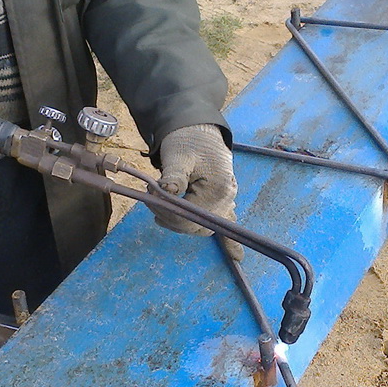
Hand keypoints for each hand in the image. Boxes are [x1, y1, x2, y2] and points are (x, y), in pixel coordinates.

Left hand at [155, 124, 241, 259]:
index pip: (189, 217)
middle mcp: (227, 198)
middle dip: (172, 218)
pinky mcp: (223, 201)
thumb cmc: (188, 140)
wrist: (199, 129)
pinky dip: (229, 241)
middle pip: (196, 226)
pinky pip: (226, 223)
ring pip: (203, 226)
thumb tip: (166, 193)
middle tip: (152, 202)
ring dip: (184, 222)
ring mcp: (227, 201)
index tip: (150, 199)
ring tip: (163, 210)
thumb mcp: (178, 155)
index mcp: (218, 189)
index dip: (166, 213)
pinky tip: (237, 257)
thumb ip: (173, 176)